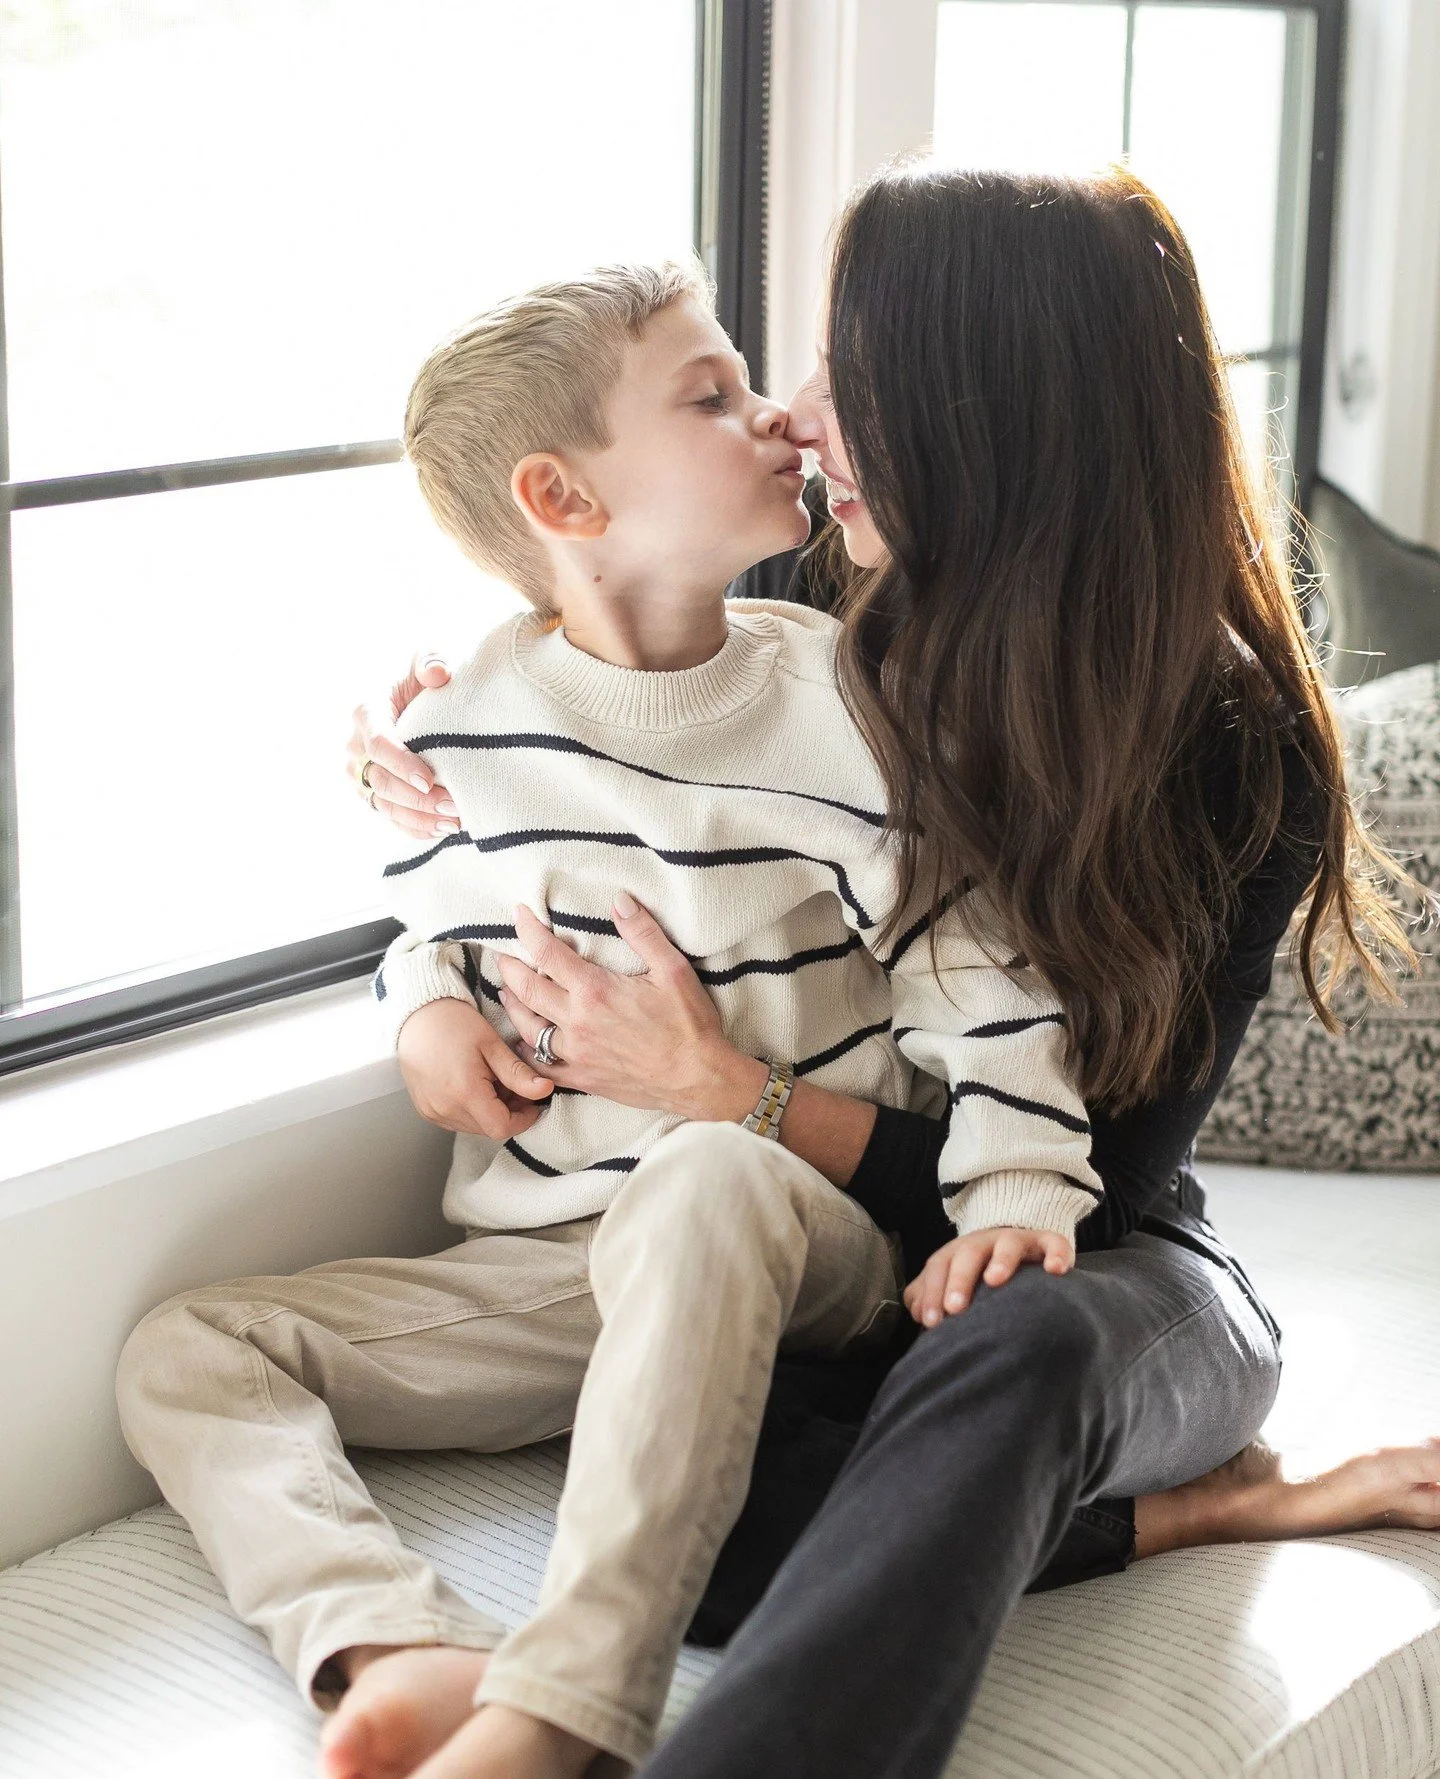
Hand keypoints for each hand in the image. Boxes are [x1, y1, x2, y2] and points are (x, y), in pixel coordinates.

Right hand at [347, 651, 461, 839]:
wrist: (421, 702)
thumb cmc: (424, 679)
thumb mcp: (428, 660)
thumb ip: (431, 661)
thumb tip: (437, 673)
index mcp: (367, 712)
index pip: (378, 743)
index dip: (401, 764)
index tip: (429, 779)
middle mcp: (356, 746)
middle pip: (381, 780)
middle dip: (417, 798)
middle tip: (454, 805)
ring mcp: (363, 774)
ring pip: (385, 804)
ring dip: (419, 817)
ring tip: (455, 822)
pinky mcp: (375, 794)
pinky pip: (391, 818)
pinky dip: (416, 828)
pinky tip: (443, 831)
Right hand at [397, 998, 553, 1138]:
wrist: (416, 1016)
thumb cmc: (454, 1024)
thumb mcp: (492, 1045)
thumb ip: (518, 1073)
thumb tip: (545, 1090)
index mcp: (464, 1092)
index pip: (502, 1127)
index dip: (524, 1119)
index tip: (534, 1103)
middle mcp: (445, 1109)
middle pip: (489, 1129)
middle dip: (510, 1113)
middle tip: (516, 1086)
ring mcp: (432, 1112)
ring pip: (475, 1127)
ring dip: (491, 1112)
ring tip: (494, 1082)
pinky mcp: (426, 1111)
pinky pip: (458, 1121)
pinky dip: (473, 1110)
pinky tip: (475, 1086)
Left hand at [495, 895, 767, 1119]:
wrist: (698, 1079)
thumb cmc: (689, 1025)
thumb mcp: (673, 970)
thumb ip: (643, 933)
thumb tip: (620, 900)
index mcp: (595, 991)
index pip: (548, 954)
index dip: (528, 931)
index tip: (518, 915)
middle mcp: (577, 1022)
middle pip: (528, 990)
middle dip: (510, 968)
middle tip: (502, 955)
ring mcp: (576, 1053)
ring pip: (527, 1028)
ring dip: (513, 1007)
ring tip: (507, 993)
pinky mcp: (582, 1078)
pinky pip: (541, 1066)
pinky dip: (526, 1051)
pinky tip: (525, 1042)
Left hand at [904, 1227, 1074, 1326]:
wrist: (1018, 1251)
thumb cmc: (978, 1278)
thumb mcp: (951, 1283)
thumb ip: (929, 1296)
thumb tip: (920, 1313)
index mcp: (957, 1253)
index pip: (939, 1267)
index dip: (932, 1292)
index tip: (931, 1322)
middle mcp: (985, 1243)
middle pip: (968, 1254)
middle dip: (959, 1279)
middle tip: (955, 1308)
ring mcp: (1017, 1240)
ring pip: (1008, 1244)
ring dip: (1000, 1260)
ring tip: (994, 1281)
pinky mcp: (1047, 1243)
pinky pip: (1055, 1243)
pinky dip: (1056, 1254)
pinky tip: (1056, 1271)